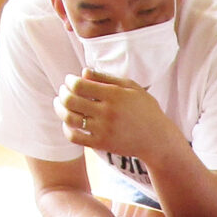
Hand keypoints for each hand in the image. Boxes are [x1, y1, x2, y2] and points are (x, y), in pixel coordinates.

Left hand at [59, 71, 173, 168]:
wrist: (156, 138)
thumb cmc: (145, 109)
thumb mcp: (131, 87)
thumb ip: (106, 78)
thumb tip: (83, 72)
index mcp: (114, 95)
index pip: (80, 85)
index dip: (70, 81)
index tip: (70, 80)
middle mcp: (107, 112)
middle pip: (70, 100)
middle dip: (62, 93)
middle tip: (63, 90)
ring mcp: (103, 129)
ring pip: (69, 118)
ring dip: (59, 109)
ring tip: (60, 103)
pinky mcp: (101, 144)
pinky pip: (74, 137)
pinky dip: (66, 128)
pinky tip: (68, 122)